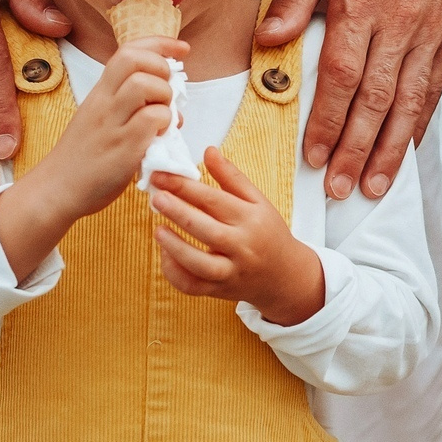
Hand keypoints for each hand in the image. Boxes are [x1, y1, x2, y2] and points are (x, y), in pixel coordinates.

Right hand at [0, 39, 177, 280]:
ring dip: (164, 98)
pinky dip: (165, 125)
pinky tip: (160, 139)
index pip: (128, 51)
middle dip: (162, 69)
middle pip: (135, 59)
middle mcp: (103, 102)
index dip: (160, 43)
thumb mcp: (98, 119)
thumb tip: (169, 102)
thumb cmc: (82, 158)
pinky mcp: (123, 149)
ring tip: (163, 119)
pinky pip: (152, 120)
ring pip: (145, 86)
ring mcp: (112, 124)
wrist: (56, 190)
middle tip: (166, 95)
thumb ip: (127, 106)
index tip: (181, 49)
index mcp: (99, 93)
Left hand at [149, 148, 327, 325]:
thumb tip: (208, 150)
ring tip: (157, 229)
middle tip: (156, 197)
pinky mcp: (219, 291)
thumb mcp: (258, 201)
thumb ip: (231, 177)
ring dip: (175, 247)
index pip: (214, 200)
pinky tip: (165, 254)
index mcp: (251, 219)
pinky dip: (175, 273)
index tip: (161, 175)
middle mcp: (242, 246)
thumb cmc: (267, 232)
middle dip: (178, 212)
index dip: (184, 186)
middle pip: (206, 230)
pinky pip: (193, 287)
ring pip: (199, 264)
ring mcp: (231, 271)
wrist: (285, 276)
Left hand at [258, 0, 441, 202]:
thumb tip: (268, 43)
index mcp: (363, 2)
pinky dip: (421, 120)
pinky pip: (435, 84)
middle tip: (341, 189)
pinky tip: (407, 146)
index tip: (313, 155)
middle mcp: (402, 22)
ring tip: (374, 185)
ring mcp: (431, 28)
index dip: (328, 122)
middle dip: (356, 150)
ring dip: (391, 148)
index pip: (343, 77)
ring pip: (410, 101)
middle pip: (377, 100)